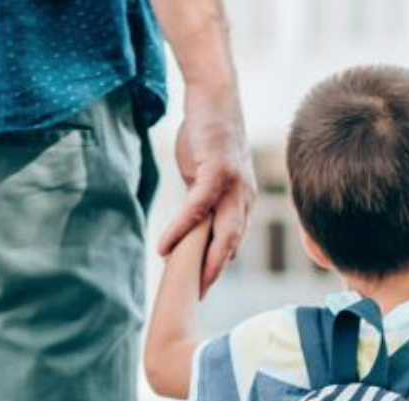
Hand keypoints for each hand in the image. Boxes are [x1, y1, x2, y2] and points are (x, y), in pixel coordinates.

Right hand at [157, 86, 253, 296]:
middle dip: (215, 273)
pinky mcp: (217, 169)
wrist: (215, 94)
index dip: (218, 265)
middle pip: (232, 244)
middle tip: (198, 298)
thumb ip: (203, 199)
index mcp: (243, 199)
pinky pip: (198, 208)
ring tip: (184, 281)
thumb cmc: (208, 133)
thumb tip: (192, 221)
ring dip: (202, 259)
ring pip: (221, 232)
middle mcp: (244, 196)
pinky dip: (181, 229)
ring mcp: (233, 183)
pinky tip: (165, 246)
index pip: (233, 241)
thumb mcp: (207, 173)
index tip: (203, 287)